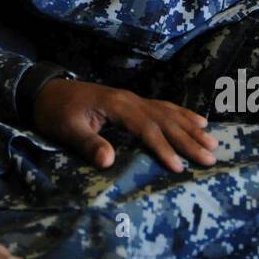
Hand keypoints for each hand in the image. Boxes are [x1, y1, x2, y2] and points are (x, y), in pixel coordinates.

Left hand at [33, 79, 216, 172]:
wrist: (46, 91)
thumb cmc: (56, 113)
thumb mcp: (66, 130)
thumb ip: (88, 144)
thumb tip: (108, 161)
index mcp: (117, 105)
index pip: (146, 129)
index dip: (163, 148)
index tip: (178, 167)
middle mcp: (130, 99)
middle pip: (164, 120)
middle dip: (188, 139)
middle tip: (210, 157)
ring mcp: (133, 98)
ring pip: (168, 112)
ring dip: (190, 127)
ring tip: (212, 142)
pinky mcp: (132, 101)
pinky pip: (163, 106)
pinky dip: (182, 114)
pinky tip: (198, 121)